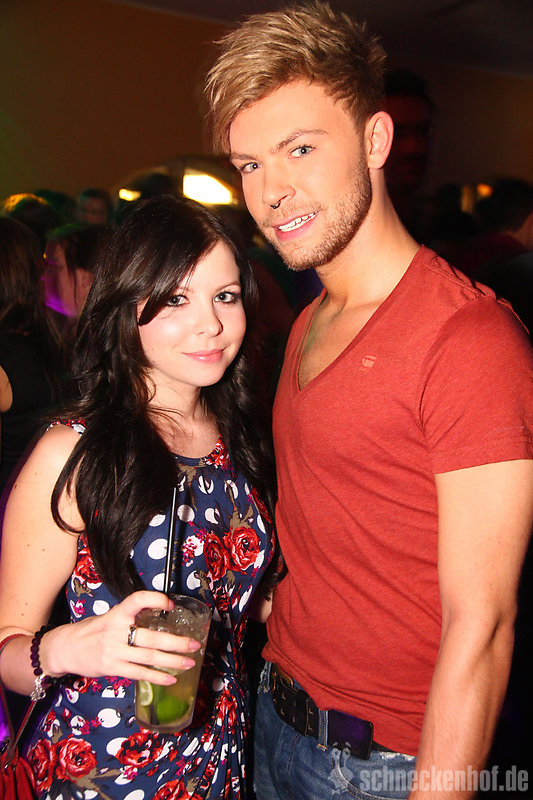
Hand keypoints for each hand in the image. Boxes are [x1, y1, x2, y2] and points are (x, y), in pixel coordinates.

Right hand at [41, 590, 201, 684]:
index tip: (171, 606)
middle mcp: (116, 630)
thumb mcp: (109, 617)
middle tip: (194, 644)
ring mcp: (113, 650)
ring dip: (172, 661)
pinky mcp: (112, 667)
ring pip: (148, 657)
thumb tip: (160, 618)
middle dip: (176, 642)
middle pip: (151, 637)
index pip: (138, 600)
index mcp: (117, 613)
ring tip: (188, 662)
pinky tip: (170, 678)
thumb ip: (131, 618)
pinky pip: (138, 673)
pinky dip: (156, 677)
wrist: (65, 648)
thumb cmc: (91, 631)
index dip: (155, 600)